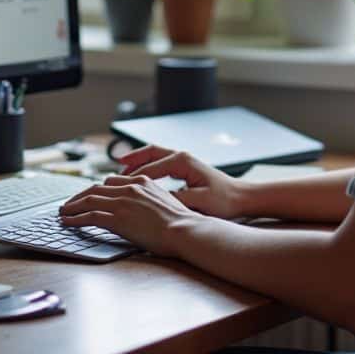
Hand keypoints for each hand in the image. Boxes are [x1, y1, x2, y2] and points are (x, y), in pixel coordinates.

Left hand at [59, 175, 200, 256]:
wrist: (185, 230)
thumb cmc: (180, 222)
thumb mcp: (165, 202)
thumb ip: (149, 200)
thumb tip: (141, 209)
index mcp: (142, 181)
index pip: (111, 180)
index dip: (96, 189)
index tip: (88, 196)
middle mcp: (130, 188)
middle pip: (96, 188)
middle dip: (79, 196)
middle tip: (69, 204)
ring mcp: (123, 202)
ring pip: (89, 200)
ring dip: (72, 206)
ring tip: (63, 213)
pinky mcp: (118, 218)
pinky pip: (90, 216)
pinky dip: (75, 218)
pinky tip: (68, 222)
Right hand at [116, 145, 250, 218]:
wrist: (241, 198)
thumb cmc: (224, 200)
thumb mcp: (198, 201)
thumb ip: (175, 198)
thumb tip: (155, 199)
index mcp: (182, 161)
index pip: (150, 168)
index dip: (132, 179)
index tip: (117, 187)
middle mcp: (181, 156)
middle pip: (149, 153)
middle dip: (130, 161)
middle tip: (113, 173)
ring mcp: (183, 160)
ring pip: (153, 156)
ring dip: (137, 163)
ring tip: (121, 174)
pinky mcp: (185, 167)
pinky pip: (160, 163)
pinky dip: (147, 167)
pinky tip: (139, 180)